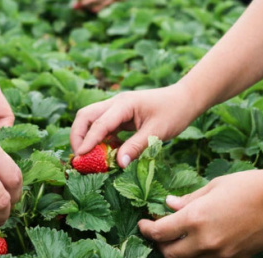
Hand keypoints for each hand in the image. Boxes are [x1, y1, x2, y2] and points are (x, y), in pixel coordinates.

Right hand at [70, 84, 198, 166]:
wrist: (185, 99)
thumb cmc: (174, 112)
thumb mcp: (157, 132)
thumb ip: (136, 147)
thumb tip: (119, 164)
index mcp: (123, 104)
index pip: (99, 123)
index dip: (88, 140)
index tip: (79, 156)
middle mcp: (116, 103)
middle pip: (85, 116)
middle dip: (78, 135)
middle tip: (79, 156)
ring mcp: (117, 108)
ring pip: (91, 119)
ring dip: (86, 137)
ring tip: (89, 157)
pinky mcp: (121, 115)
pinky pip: (103, 126)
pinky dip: (100, 138)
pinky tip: (107, 152)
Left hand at [138, 170, 262, 256]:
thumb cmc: (248, 186)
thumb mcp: (213, 187)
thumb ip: (188, 200)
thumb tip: (169, 204)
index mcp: (195, 219)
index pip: (159, 233)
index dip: (147, 229)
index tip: (144, 223)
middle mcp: (204, 241)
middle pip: (170, 254)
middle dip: (160, 244)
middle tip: (159, 232)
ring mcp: (220, 254)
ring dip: (179, 252)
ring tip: (179, 238)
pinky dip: (200, 254)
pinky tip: (202, 242)